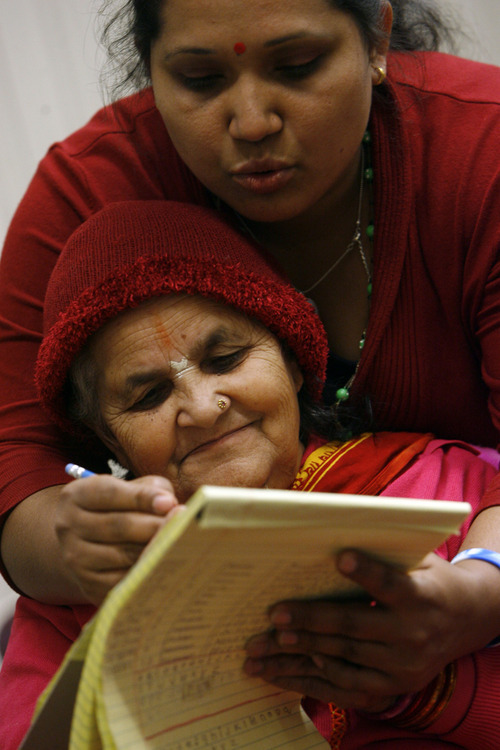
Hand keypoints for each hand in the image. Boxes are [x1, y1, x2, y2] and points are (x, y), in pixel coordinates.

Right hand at [56, 474, 178, 605]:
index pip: (110, 493)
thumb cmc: (119, 508)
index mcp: (76, 495)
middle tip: (183, 524)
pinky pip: (124, 580)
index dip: (142, 497)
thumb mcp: (129, 489)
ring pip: (123, 555)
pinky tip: (167, 563)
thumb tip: (171, 506)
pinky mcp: (88, 585)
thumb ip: (150, 490)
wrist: (87, 543)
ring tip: (181, 542)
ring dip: (155, 548)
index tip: (169, 503)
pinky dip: (148, 572)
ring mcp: (75, 558)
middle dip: (154, 525)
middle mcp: (68, 525)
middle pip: (118, 526)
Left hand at [244, 550, 499, 709]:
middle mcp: (414, 632)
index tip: (340, 557)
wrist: (466, 619)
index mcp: (420, 594)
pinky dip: (323, 672)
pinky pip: (354, 683)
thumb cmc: (428, 577)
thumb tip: (335, 533)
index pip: (391, 583)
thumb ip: (384, 552)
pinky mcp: (397, 685)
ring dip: (306, 647)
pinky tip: (298, 661)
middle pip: (355, 625)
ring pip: (347, 656)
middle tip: (274, 614)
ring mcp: (405, 664)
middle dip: (312, 619)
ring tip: (273, 640)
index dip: (367, 571)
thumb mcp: (416, 558)